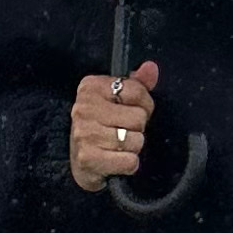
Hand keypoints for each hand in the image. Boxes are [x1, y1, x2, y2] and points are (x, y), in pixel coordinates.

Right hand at [69, 62, 158, 192]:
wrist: (81, 163)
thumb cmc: (102, 127)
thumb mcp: (117, 100)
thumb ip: (137, 84)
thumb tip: (151, 68)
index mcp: (91, 87)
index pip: (137, 90)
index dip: (143, 104)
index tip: (131, 111)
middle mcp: (84, 108)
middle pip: (138, 117)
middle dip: (137, 128)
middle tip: (123, 131)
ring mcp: (84, 134)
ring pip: (136, 140)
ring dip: (133, 147)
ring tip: (118, 146)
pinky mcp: (87, 159)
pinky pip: (130, 161)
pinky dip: (129, 164)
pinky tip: (116, 160)